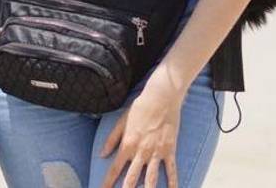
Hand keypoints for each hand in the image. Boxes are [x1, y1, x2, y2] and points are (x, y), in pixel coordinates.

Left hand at [100, 67, 185, 187]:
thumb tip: (102, 155)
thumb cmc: (141, 106)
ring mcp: (156, 152)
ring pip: (151, 178)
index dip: (107, 183)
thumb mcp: (122, 120)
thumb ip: (112, 139)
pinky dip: (172, 182)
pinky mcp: (170, 149)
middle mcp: (141, 152)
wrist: (162, 96)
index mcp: (128, 144)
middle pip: (131, 179)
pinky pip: (171, 169)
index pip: (114, 169)